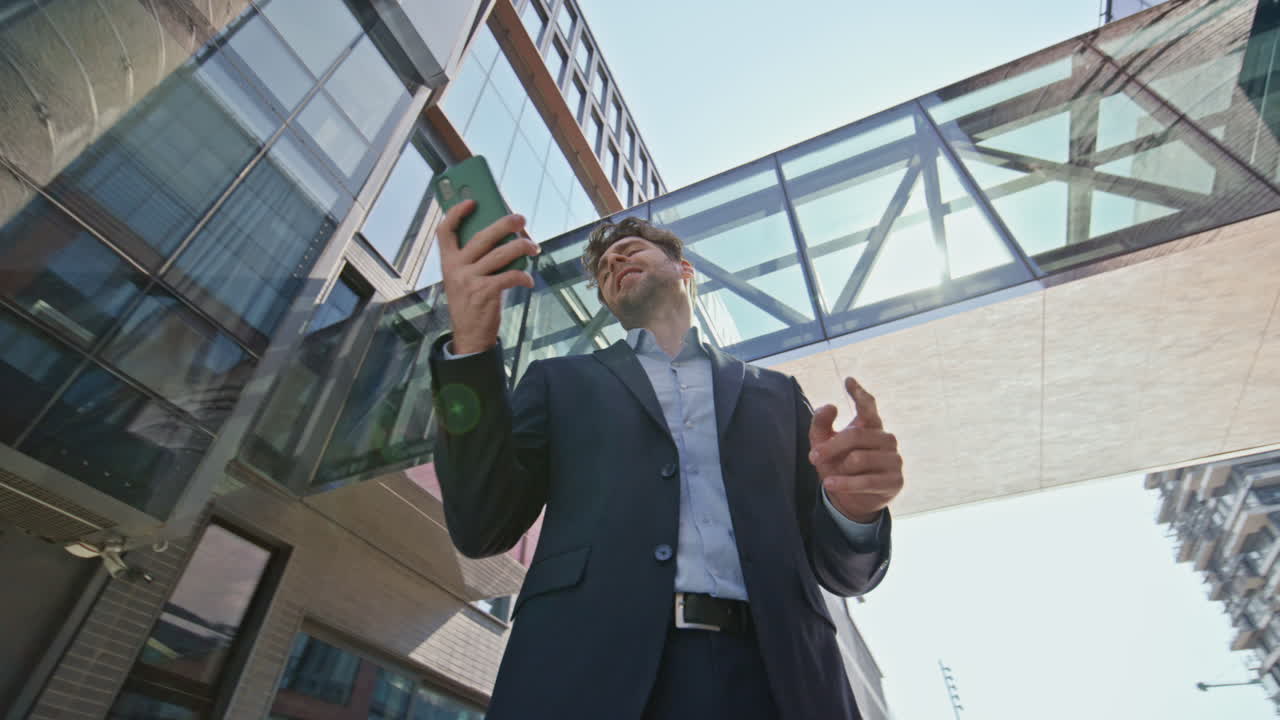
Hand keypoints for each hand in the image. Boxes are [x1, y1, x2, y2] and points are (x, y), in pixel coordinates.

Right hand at [437, 200, 539, 353]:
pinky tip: (528, 280)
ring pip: (500, 254)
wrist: (469, 336)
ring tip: (534, 247)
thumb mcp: (464, 278)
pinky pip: (509, 276)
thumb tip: (504, 237)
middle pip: (482, 237)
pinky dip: (523, 276)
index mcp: (448, 261)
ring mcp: (469, 280)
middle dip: (504, 224)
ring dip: (521, 247)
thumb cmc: (471, 302)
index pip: (444, 231)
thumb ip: (475, 258)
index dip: (456, 213)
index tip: (472, 202)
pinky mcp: (484, 293)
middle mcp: (456, 268)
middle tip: (520, 219)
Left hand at [808, 378, 902, 523]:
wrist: (853, 500)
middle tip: (813, 457)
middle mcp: (886, 439)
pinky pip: (866, 481)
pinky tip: (830, 484)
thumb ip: (821, 424)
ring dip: (839, 469)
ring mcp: (893, 460)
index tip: (848, 380)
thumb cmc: (839, 466)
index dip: (859, 393)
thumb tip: (830, 406)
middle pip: (855, 435)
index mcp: (870, 426)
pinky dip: (845, 484)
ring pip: (859, 459)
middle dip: (830, 447)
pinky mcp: (894, 481)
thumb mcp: (823, 445)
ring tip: (829, 477)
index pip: (868, 406)